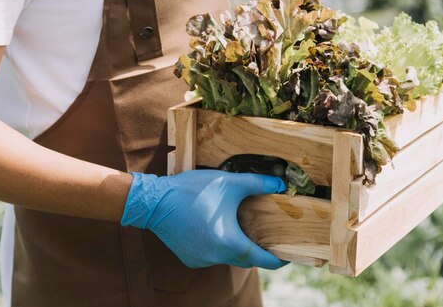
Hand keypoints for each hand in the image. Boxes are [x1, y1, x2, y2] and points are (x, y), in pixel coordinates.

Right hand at [121, 169, 287, 269]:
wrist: (154, 201)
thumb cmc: (193, 191)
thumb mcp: (229, 183)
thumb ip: (257, 184)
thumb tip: (280, 185)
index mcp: (229, 242)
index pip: (261, 259)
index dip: (278, 259)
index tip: (288, 256)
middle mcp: (215, 257)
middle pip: (245, 258)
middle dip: (257, 250)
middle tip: (268, 238)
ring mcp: (201, 260)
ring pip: (227, 257)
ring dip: (236, 245)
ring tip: (241, 227)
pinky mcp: (190, 258)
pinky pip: (212, 255)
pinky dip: (219, 245)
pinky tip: (216, 228)